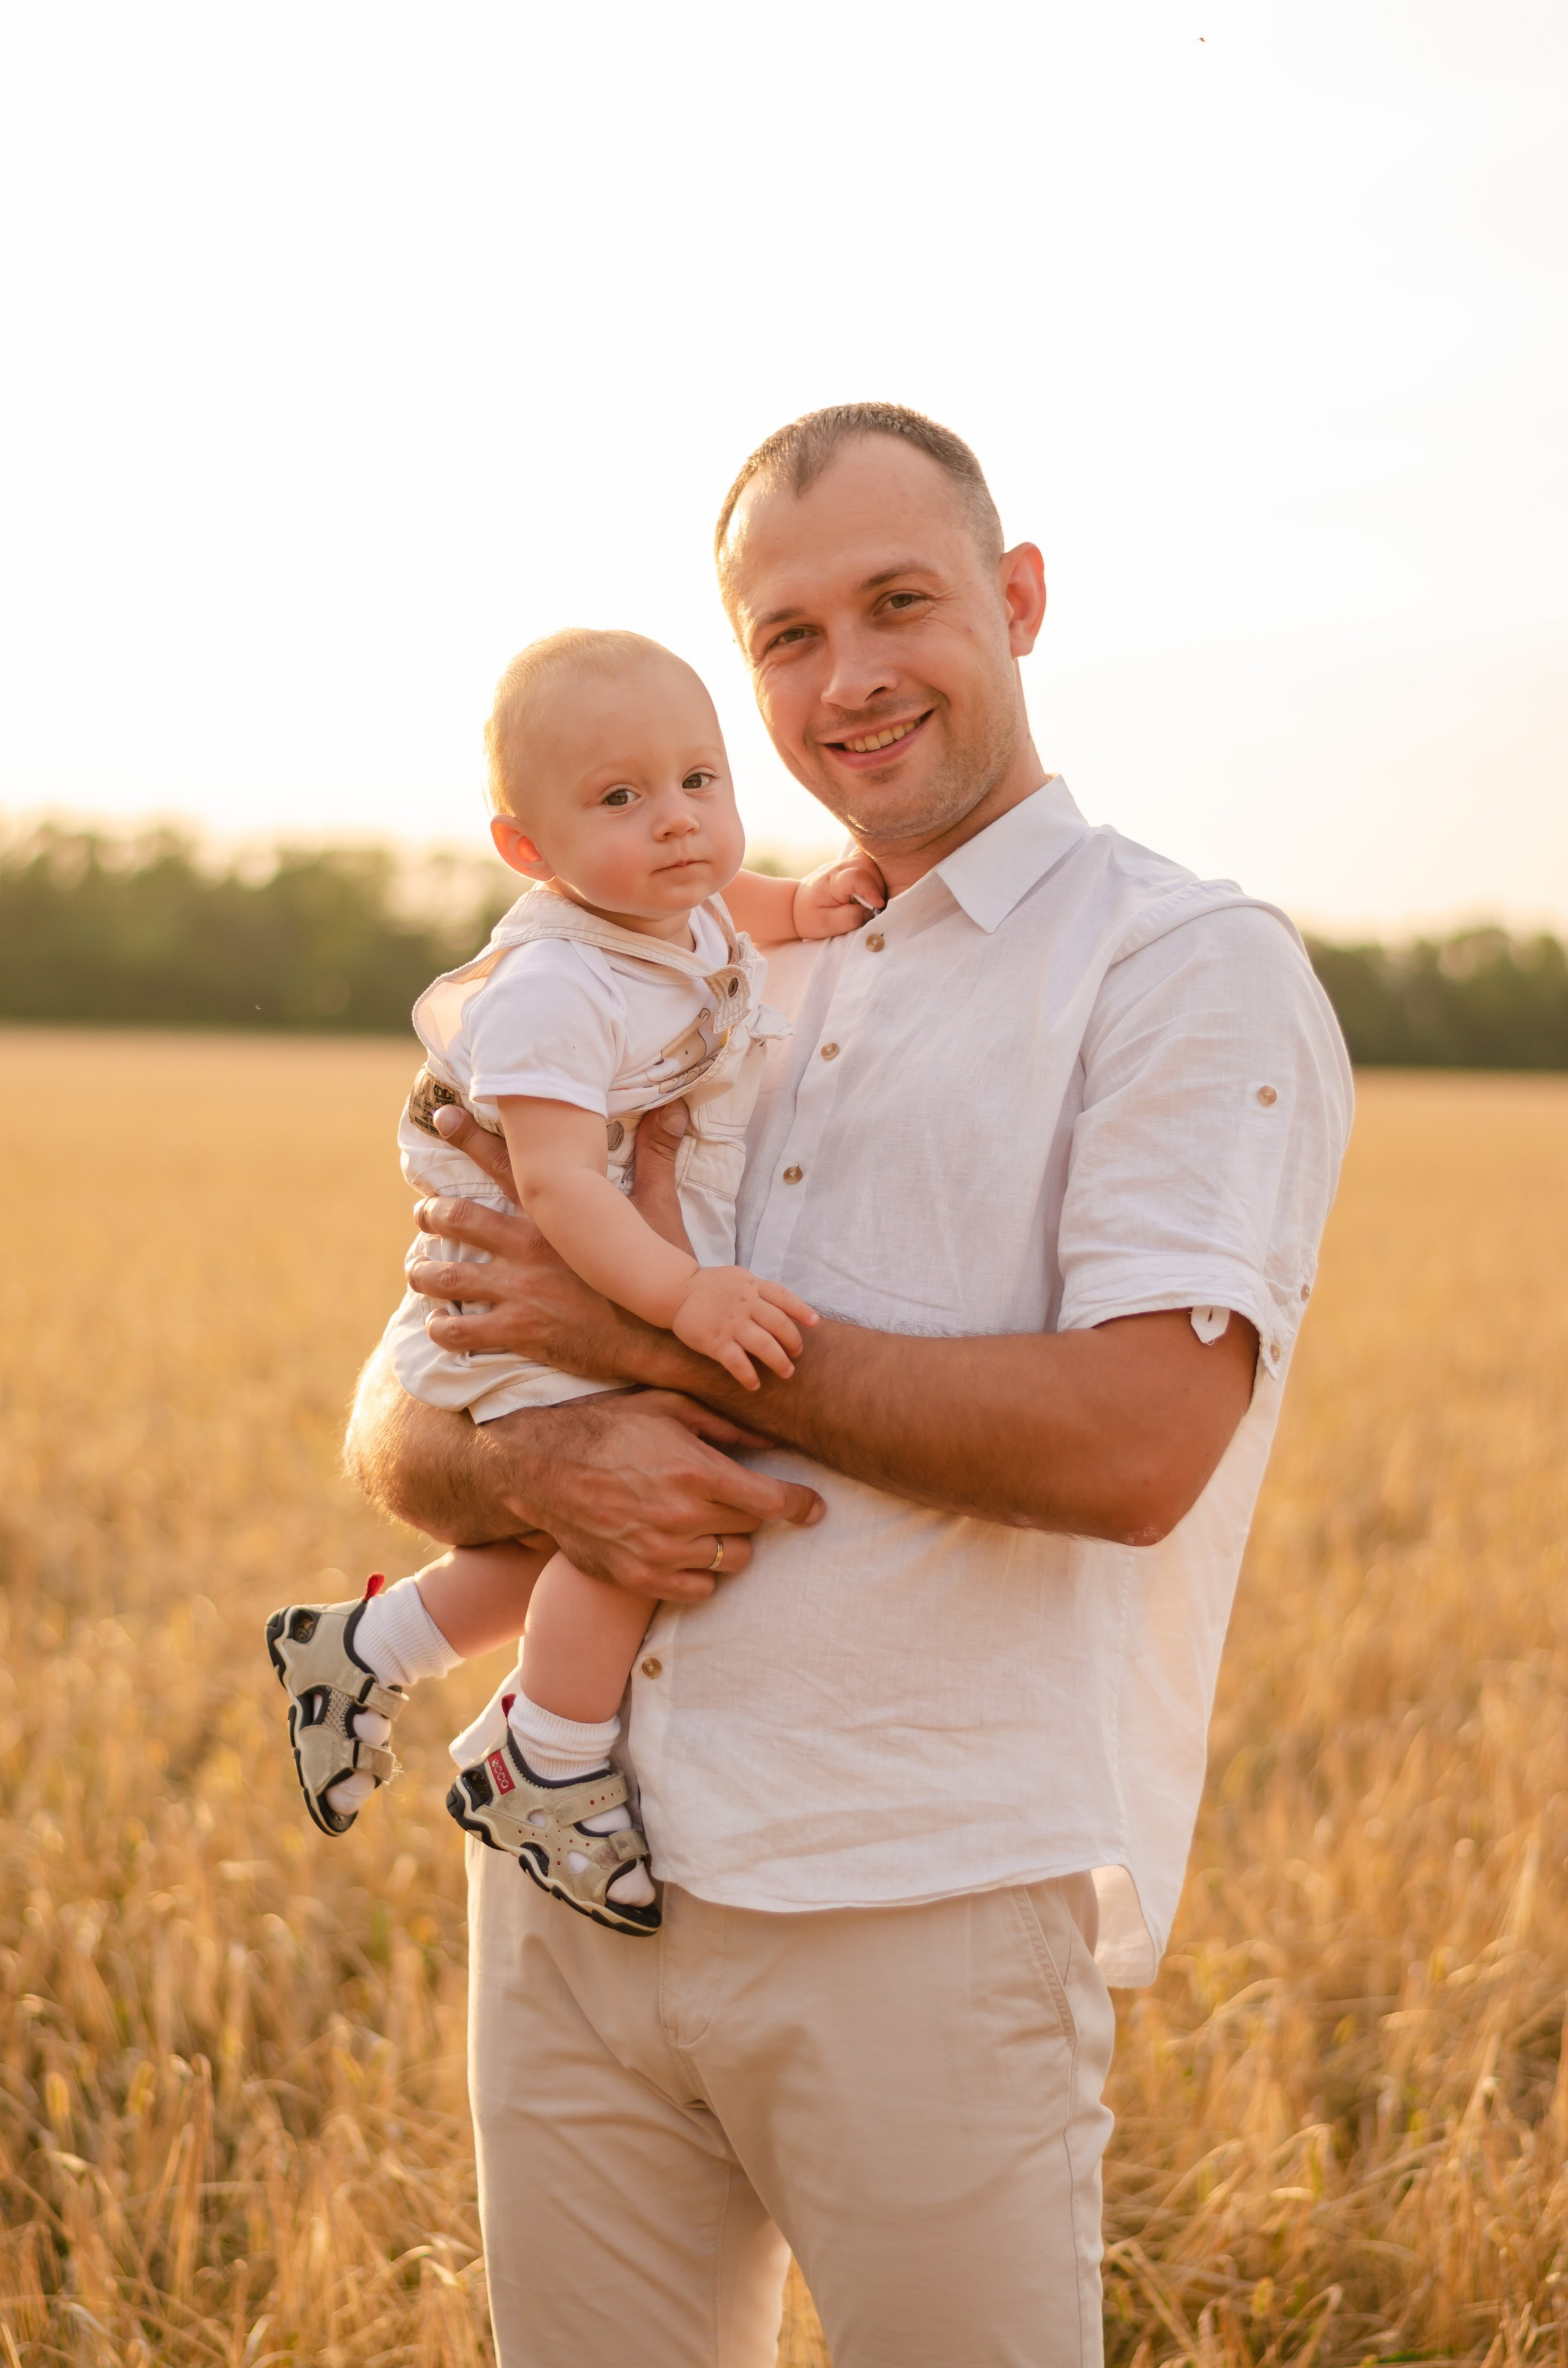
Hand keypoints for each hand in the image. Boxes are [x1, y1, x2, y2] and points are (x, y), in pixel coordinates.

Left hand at [416, 1099, 695, 1371]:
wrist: (663, 1337)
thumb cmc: (661, 1270)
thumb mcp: (660, 1209)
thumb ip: (657, 1156)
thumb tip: (675, 1108)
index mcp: (555, 1214)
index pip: (504, 1165)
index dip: (468, 1138)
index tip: (443, 1118)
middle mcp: (527, 1247)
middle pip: (458, 1218)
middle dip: (431, 1214)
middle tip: (423, 1213)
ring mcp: (519, 1291)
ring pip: (448, 1276)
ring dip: (424, 1272)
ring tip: (418, 1270)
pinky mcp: (519, 1331)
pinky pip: (462, 1330)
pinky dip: (442, 1327)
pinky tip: (437, 1324)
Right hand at [485, 1388, 824, 1599]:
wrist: (539, 1466)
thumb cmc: (607, 1428)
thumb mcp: (667, 1408)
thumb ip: (726, 1426)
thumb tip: (774, 1438)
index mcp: (695, 1472)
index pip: (772, 1501)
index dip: (801, 1505)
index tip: (813, 1507)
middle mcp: (681, 1518)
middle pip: (753, 1530)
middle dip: (753, 1512)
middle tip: (736, 1497)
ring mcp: (659, 1553)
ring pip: (731, 1562)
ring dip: (730, 1542)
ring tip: (708, 1521)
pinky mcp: (637, 1578)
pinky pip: (698, 1590)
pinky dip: (702, 1572)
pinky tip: (687, 1546)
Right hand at [672, 1266, 819, 1389]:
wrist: (677, 1290)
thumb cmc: (714, 1287)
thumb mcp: (740, 1278)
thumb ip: (761, 1291)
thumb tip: (788, 1308)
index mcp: (752, 1286)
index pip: (783, 1297)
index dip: (801, 1310)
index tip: (814, 1323)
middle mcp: (745, 1304)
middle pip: (778, 1323)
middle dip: (793, 1341)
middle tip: (797, 1354)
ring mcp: (730, 1323)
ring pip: (763, 1344)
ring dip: (779, 1361)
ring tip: (786, 1372)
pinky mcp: (715, 1341)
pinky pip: (736, 1362)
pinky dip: (748, 1375)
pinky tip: (754, 1385)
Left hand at [792, 852, 886, 939]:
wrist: (800, 905)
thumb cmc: (813, 917)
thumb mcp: (827, 924)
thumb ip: (849, 919)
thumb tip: (872, 913)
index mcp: (832, 880)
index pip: (856, 876)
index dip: (871, 890)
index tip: (879, 905)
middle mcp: (841, 867)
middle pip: (869, 868)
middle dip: (879, 888)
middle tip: (875, 907)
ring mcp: (848, 863)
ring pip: (874, 863)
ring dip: (881, 881)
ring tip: (874, 900)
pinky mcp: (855, 864)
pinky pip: (873, 861)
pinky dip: (879, 872)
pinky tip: (876, 885)